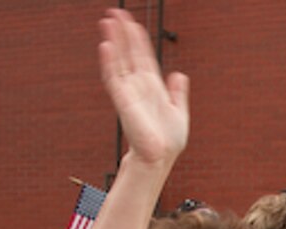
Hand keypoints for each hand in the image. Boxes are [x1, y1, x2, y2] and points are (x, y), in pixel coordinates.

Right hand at [98, 9, 188, 166]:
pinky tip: (106, 46)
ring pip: (118, 60)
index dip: (137, 39)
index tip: (132, 22)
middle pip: (128, 53)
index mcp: (152, 87)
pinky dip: (109, 62)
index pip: (143, 57)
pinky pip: (113, 78)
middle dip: (122, 33)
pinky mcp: (123, 101)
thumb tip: (180, 74)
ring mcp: (129, 92)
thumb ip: (178, 92)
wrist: (161, 157)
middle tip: (114, 13)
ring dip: (113, 41)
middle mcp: (138, 86)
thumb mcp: (179, 112)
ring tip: (107, 22)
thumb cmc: (168, 140)